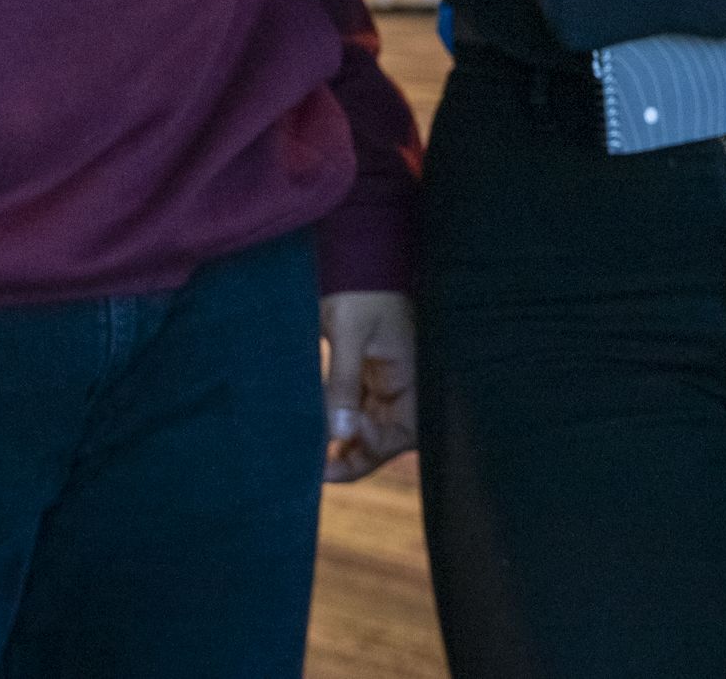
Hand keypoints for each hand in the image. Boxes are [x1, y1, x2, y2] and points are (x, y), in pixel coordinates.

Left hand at [320, 289, 417, 480]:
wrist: (359, 254)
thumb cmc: (361, 287)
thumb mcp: (349, 333)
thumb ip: (342, 383)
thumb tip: (338, 435)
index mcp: (416, 377)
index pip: (402, 434)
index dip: (371, 448)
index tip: (335, 444)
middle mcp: (407, 386)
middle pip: (386, 439)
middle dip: (354, 457)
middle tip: (315, 471)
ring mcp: (389, 383)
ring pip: (370, 429)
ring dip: (343, 444)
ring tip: (309, 457)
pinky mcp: (371, 376)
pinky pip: (358, 410)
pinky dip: (338, 421)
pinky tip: (314, 430)